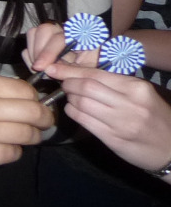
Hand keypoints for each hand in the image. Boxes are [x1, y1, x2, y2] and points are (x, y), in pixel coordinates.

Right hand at [0, 74, 52, 172]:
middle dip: (44, 118)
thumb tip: (6, 91)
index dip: (34, 98)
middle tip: (43, 122)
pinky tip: (6, 148)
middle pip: (34, 113)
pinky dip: (14, 152)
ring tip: (28, 136)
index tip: (34, 103)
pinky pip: (11, 155)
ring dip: (32, 136)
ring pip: (27, 135)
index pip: (25, 91)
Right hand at [23, 22, 98, 74]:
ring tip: (42, 70)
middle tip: (40, 69)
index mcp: (80, 35)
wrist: (97, 74)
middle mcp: (65, 31)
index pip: (58, 38)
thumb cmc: (96, 71)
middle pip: (43, 30)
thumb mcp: (88, 73)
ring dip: (33, 55)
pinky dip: (30, 58)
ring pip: (33, 35)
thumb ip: (71, 71)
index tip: (40, 68)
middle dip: (38, 52)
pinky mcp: (43, 43)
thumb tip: (47, 70)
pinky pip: (29, 46)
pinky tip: (41, 68)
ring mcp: (52, 35)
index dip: (48, 53)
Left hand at [45, 62, 170, 176]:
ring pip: (81, 103)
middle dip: (68, 83)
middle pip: (86, 87)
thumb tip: (80, 72)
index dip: (70, 70)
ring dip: (69, 98)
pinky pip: (83, 121)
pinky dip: (73, 112)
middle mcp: (130, 104)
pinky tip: (74, 110)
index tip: (53, 67)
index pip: (96, 74)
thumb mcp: (141, 95)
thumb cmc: (154, 117)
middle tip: (63, 83)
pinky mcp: (113, 139)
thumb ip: (115, 83)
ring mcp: (121, 123)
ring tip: (71, 97)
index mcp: (137, 88)